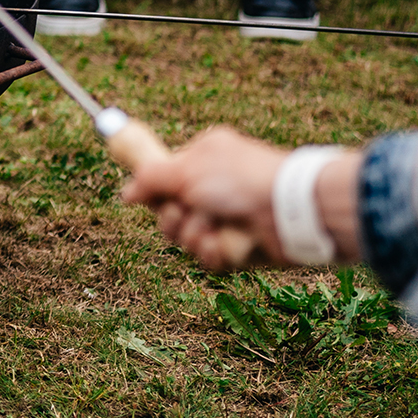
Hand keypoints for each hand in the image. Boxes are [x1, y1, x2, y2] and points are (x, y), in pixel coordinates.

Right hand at [122, 126, 296, 271]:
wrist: (290, 210)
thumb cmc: (241, 180)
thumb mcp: (186, 169)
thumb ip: (149, 177)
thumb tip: (126, 193)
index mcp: (202, 161)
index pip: (163, 179)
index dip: (154, 191)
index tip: (147, 195)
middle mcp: (212, 189)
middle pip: (169, 213)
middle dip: (175, 219)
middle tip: (187, 211)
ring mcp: (225, 218)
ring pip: (186, 238)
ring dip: (197, 235)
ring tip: (217, 226)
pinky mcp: (237, 245)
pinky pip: (209, 256)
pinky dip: (217, 251)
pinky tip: (232, 241)